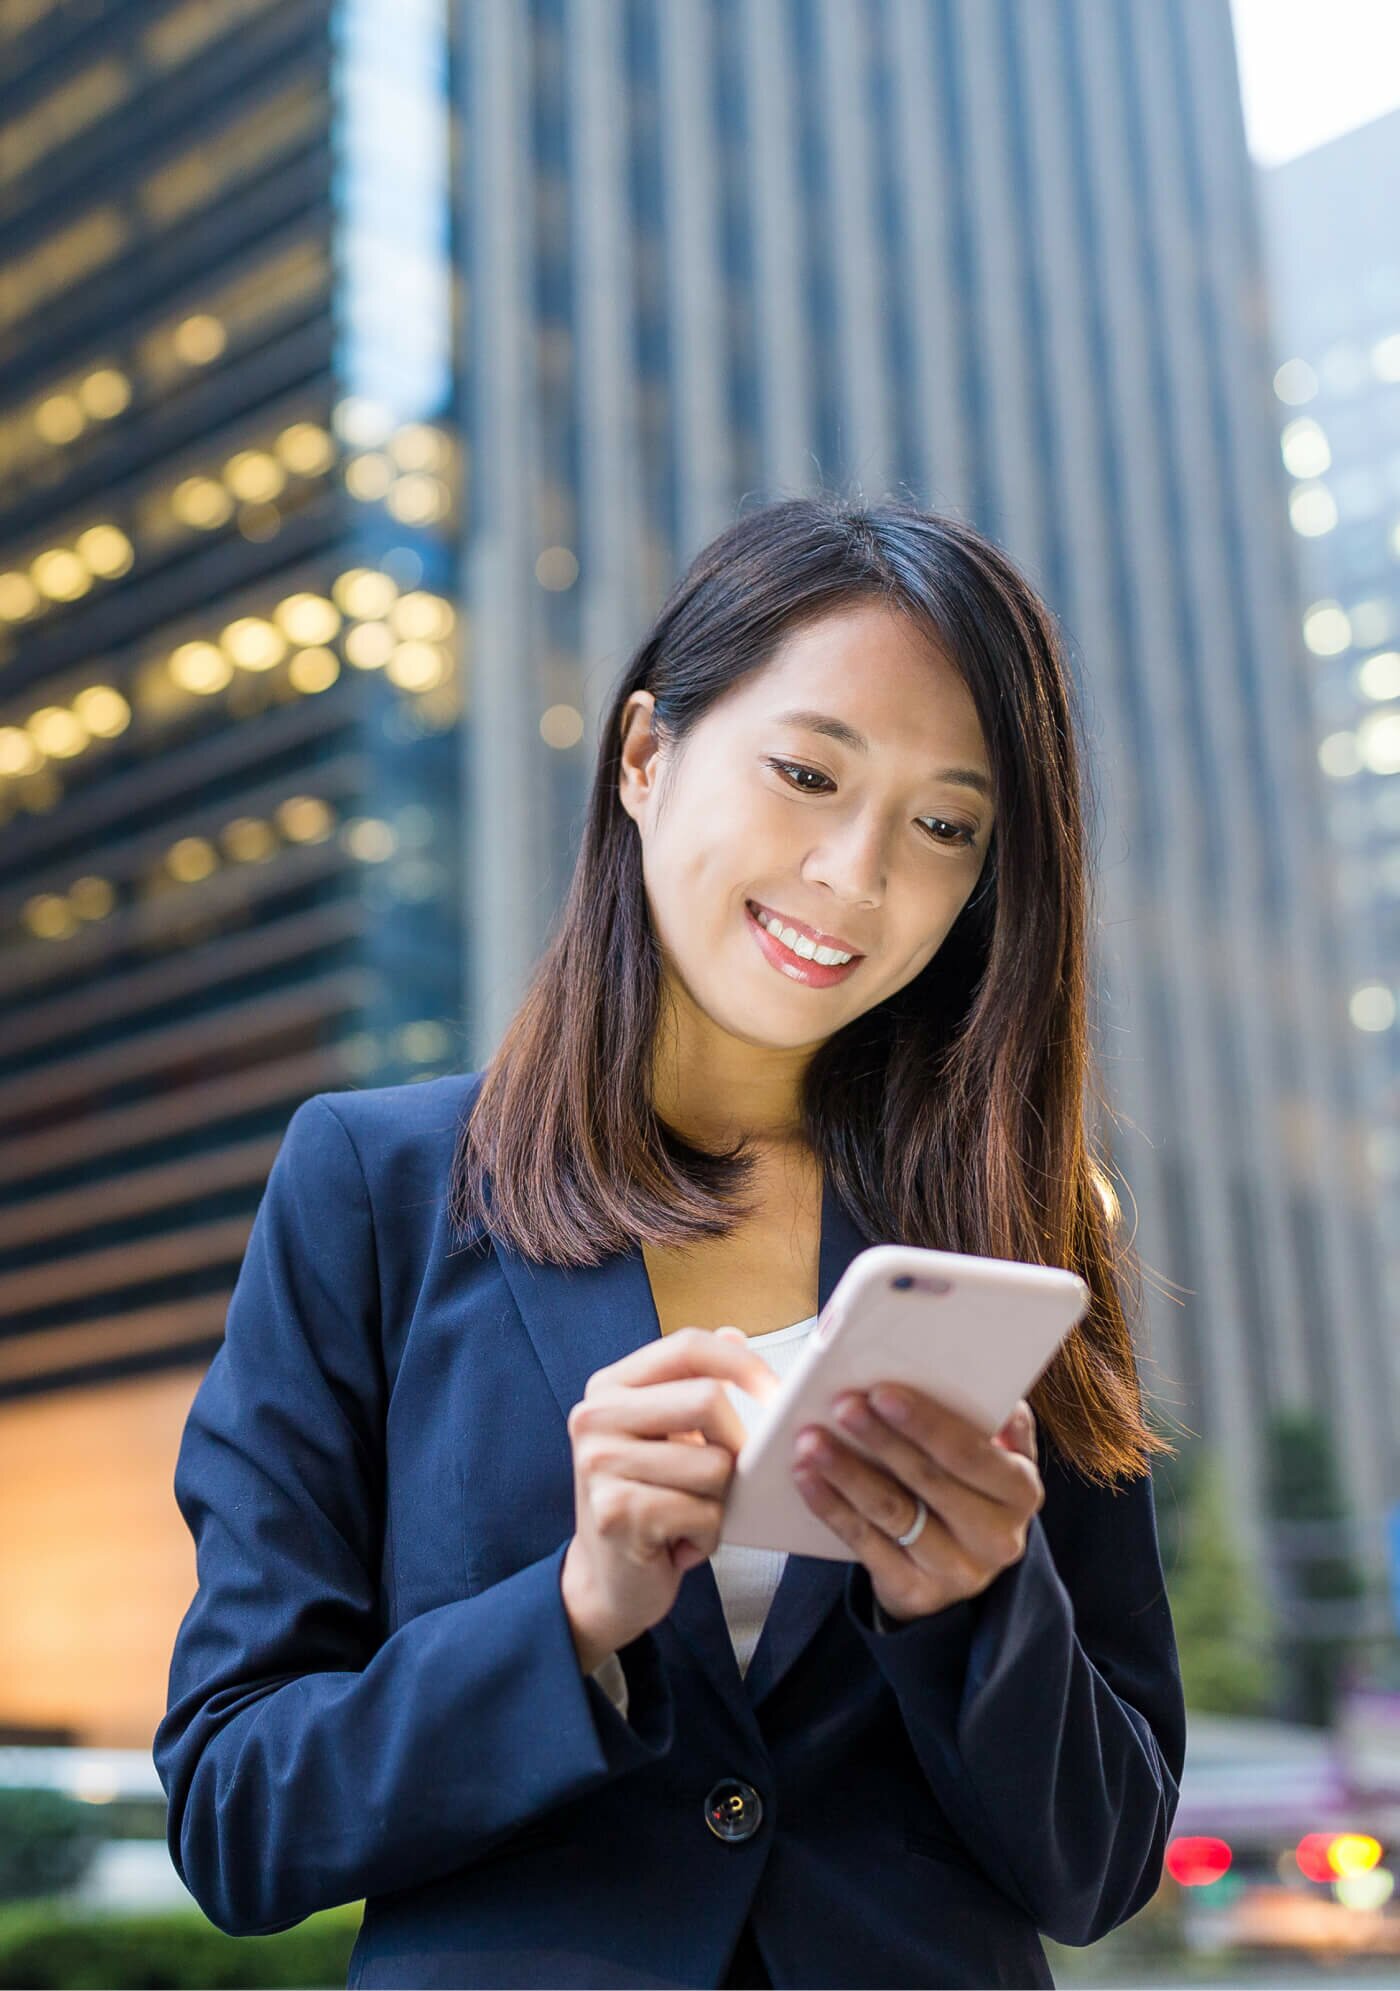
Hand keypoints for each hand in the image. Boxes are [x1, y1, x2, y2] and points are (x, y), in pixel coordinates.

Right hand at [562, 1326, 779, 1670]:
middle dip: (736, 1445)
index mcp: (609, 1387)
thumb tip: (734, 1335)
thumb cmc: (648, 1500)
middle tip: (724, 1479)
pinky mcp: (616, 1513)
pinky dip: (708, 1536)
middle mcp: (594, 1417)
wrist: (606, 1582)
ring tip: (689, 1515)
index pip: (688, 1347)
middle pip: (708, 1400)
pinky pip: (704, 1513)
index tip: (779, 1393)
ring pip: (714, 1464)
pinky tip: (680, 1544)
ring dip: (719, 1501)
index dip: (743, 1364)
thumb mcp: (665, 1436)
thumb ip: (692, 1386)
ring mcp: (600, 1464)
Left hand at [791, 1390, 1042, 1623]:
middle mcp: (999, 1537)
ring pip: (894, 1512)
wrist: (957, 1562)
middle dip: (882, 1439)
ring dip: (847, 1472)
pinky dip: (832, 1507)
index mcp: (1020, 1489)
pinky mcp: (917, 1593)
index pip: (972, 1453)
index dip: (926, 1423)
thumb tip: (954, 1365)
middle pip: (930, 1480)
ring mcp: (959, 1571)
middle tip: (842, 1406)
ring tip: (811, 1440)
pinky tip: (807, 1479)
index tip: (883, 1392)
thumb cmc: (966, 1483)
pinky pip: (866, 1544)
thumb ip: (979, 1411)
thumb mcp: (986, 1450)